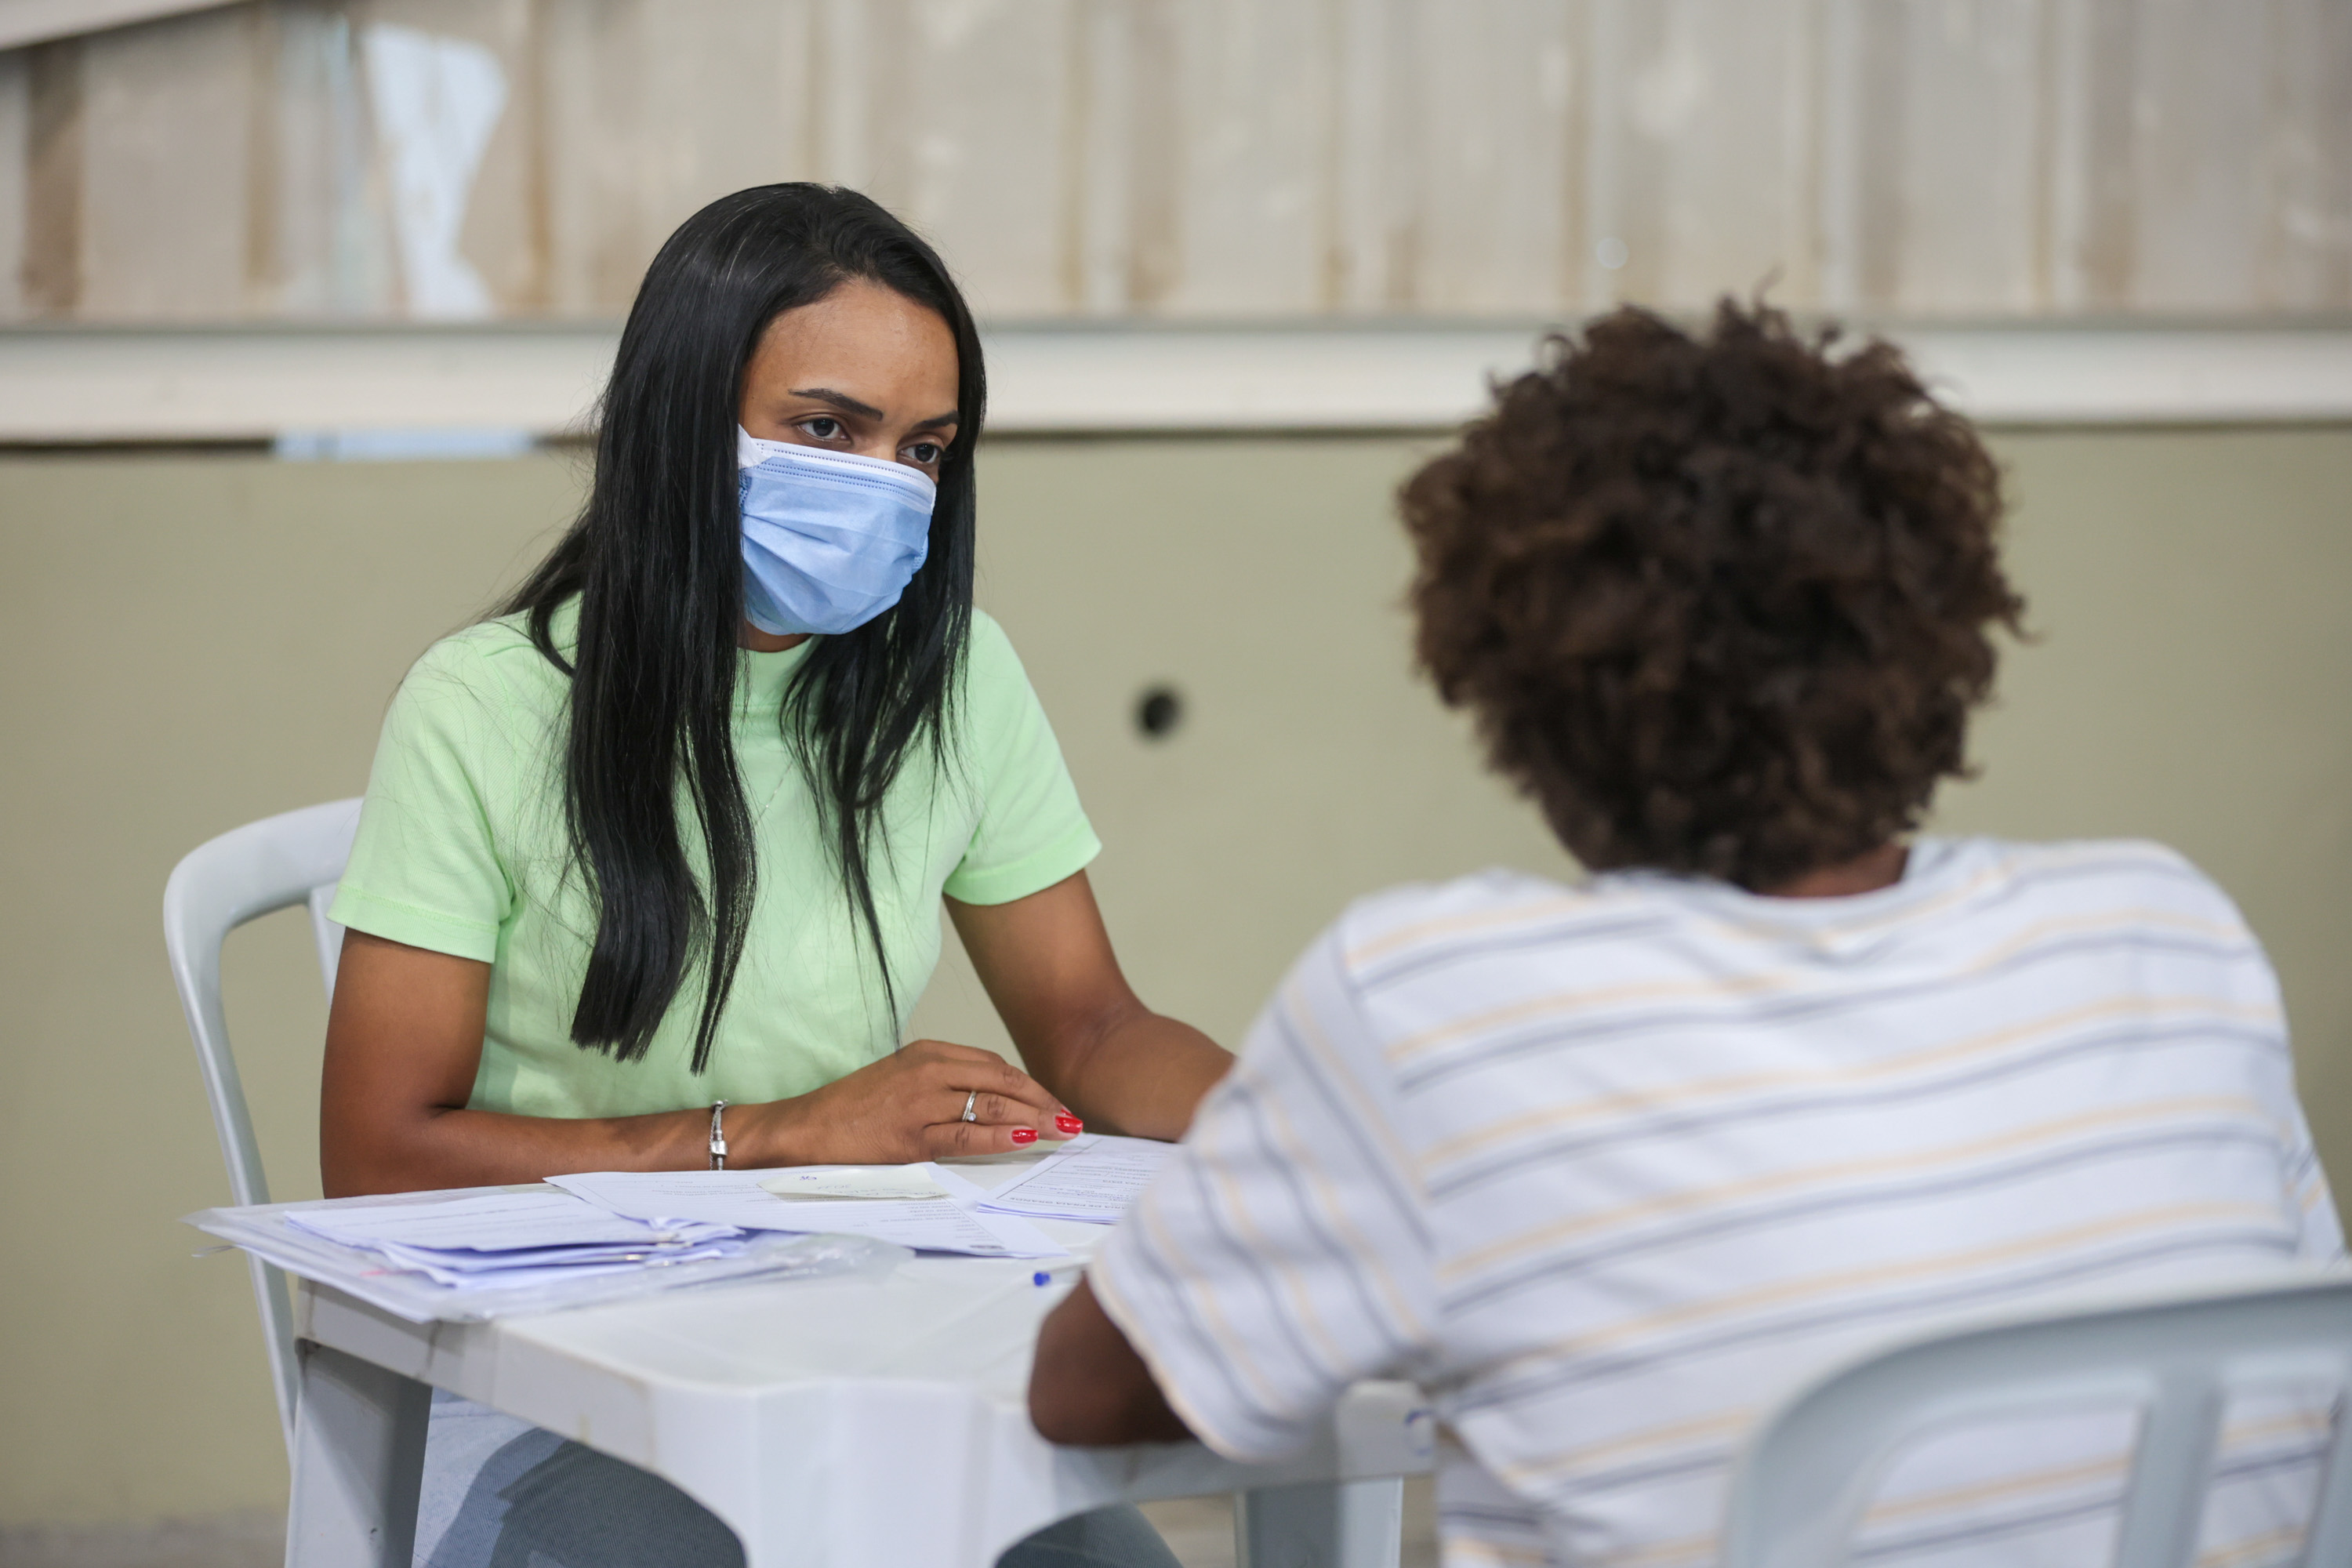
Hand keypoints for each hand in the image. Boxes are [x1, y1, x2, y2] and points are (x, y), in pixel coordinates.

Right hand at [745, 1039, 1082, 1164]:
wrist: (806, 1128)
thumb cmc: (854, 1108)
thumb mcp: (902, 1080)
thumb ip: (944, 1084)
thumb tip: (995, 1103)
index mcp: (928, 1053)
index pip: (994, 1065)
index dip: (1031, 1085)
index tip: (1054, 1103)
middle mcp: (928, 1070)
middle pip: (1002, 1081)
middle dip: (1043, 1100)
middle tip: (1071, 1120)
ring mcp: (920, 1102)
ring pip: (992, 1105)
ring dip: (1034, 1118)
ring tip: (1062, 1132)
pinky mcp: (910, 1136)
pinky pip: (966, 1134)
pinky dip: (1001, 1137)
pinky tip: (1027, 1140)